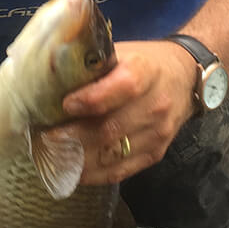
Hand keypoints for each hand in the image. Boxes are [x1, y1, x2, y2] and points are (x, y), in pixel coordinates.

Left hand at [53, 40, 198, 185]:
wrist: (184, 76)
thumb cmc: (143, 62)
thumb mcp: (121, 52)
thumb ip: (92, 66)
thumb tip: (48, 79)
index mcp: (146, 71)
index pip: (123, 87)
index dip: (93, 99)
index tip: (66, 105)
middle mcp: (155, 104)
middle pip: (111, 128)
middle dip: (73, 137)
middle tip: (44, 139)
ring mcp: (158, 133)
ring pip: (113, 154)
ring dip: (78, 160)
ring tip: (51, 157)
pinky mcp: (156, 153)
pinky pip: (120, 171)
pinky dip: (93, 174)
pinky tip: (72, 171)